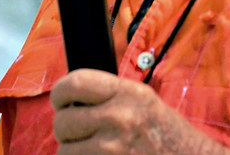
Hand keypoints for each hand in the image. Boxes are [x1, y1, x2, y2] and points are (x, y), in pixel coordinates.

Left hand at [50, 69, 229, 153]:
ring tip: (91, 150)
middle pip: (63, 121)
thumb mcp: (144, 101)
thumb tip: (72, 96)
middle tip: (79, 132)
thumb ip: (110, 95)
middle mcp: (119, 118)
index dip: (61, 93)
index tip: (61, 100)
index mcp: (128, 93)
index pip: (75, 83)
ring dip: (73, 152)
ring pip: (64, 151)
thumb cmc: (168, 135)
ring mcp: (112, 149)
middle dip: (66, 129)